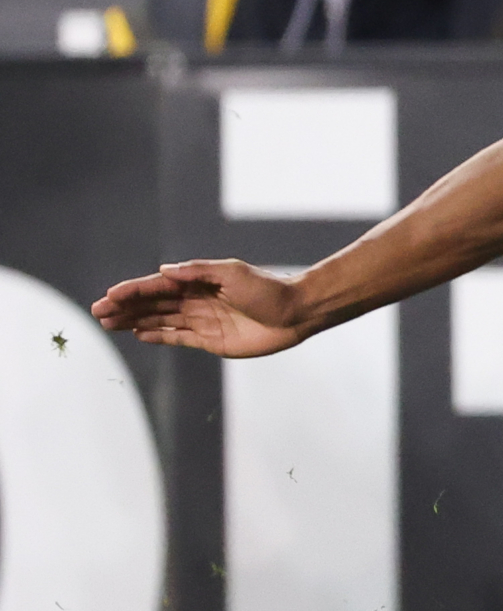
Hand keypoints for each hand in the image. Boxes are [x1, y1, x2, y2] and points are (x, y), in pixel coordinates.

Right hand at [92, 259, 309, 357]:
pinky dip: (158, 335)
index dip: (134, 291)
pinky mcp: (211, 340)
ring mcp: (203, 321)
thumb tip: (164, 269)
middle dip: (126, 308)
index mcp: (200, 282)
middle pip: (153, 304)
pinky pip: (178, 337)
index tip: (110, 296)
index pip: (158, 286)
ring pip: (160, 320)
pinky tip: (138, 334)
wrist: (295, 313)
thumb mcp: (232, 273)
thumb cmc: (267, 290)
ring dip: (134, 321)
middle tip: (98, 313)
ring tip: (109, 324)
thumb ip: (198, 272)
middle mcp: (197, 300)